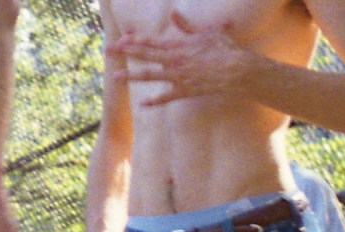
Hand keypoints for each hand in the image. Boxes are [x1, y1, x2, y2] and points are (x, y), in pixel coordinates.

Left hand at [109, 12, 252, 105]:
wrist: (236, 70)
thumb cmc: (224, 49)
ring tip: (115, 78)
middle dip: (125, 52)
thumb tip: (173, 14)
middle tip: (108, 50)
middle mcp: (173, 60)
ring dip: (131, 76)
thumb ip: (186, 25)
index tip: (121, 39)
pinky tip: (143, 105)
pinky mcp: (184, 90)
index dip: (134, 40)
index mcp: (178, 44)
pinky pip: (166, 97)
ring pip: (149, 75)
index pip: (151, 41)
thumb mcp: (206, 32)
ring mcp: (177, 76)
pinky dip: (155, 101)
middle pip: (144, 54)